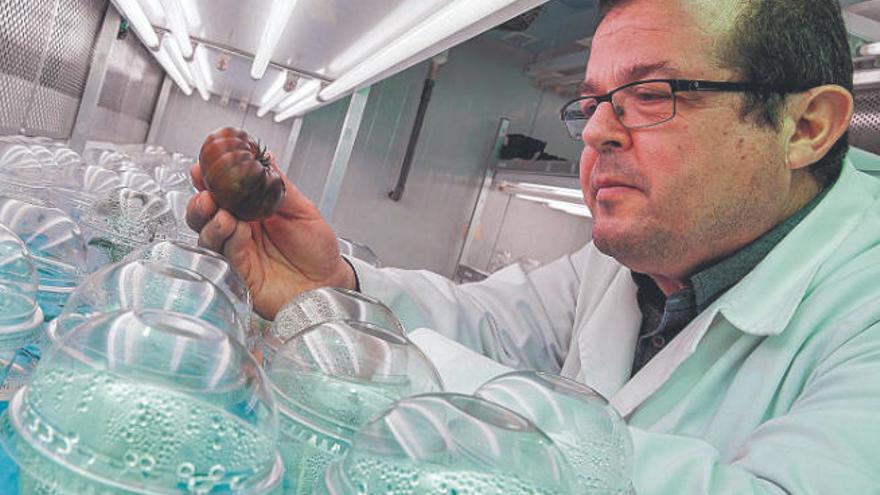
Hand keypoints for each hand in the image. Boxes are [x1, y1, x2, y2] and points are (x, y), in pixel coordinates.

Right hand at [185, 154, 355, 319]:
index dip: (208, 182)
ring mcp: (238, 252)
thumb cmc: (318, 249)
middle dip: (200, 203)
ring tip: (223, 215)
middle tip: (207, 195)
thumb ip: (282, 187)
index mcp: (253, 211)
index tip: (201, 171)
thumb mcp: (304, 211)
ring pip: (209, 236)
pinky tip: (237, 232)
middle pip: (206, 215)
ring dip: (211, 223)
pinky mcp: (240, 273)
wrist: (328, 281)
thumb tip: (268, 160)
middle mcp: (240, 230)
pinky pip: (226, 255)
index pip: (223, 194)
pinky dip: (228, 241)